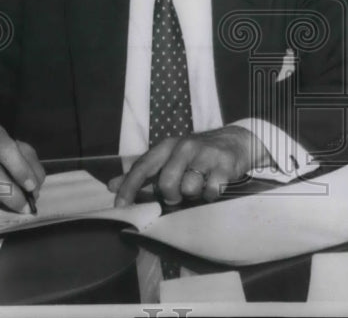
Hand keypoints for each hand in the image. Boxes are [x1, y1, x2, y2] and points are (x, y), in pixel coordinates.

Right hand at [0, 122, 43, 213]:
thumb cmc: (1, 153)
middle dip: (14, 197)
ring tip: (6, 196)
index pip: (6, 149)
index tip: (32, 187)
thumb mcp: (19, 149)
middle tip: (26, 206)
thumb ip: (31, 165)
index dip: (21, 170)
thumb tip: (33, 189)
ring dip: (1, 202)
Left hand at [111, 125, 268, 206]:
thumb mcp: (170, 157)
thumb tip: (112, 185)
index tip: (120, 206)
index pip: (143, 166)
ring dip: (194, 194)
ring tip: (200, 186)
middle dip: (171, 195)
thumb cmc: (198, 153)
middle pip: (167, 182)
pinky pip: (211, 190)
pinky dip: (211, 194)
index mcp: (168, 146)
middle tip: (178, 196)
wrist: (236, 141)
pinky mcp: (225, 164)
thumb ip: (143, 173)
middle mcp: (185, 147)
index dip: (129, 187)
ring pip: (190, 188)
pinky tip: (214, 185)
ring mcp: (206, 154)